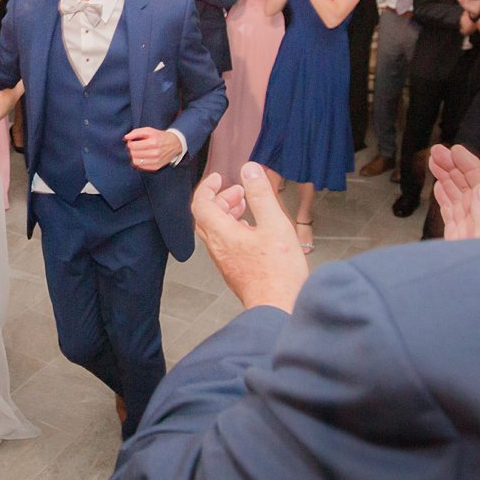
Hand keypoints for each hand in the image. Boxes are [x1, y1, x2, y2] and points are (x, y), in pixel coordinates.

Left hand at [123, 127, 180, 171]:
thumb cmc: (160, 136)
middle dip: (131, 150)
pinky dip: (140, 161)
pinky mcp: (156, 167)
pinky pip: (141, 166)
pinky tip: (143, 157)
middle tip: (135, 146)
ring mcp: (156, 161)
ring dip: (134, 156)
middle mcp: (155, 153)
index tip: (132, 141)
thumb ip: (136, 132)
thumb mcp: (149, 130)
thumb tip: (126, 137)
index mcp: (153, 142)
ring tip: (138, 152)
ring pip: (136, 162)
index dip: (130, 143)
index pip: (133, 146)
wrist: (175, 144)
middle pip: (133, 154)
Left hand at [190, 163, 308, 311]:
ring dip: (226, 214)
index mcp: (222, 234)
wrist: (278, 308)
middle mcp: (217, 248)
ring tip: (245, 207)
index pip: (201, 204)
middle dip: (220, 199)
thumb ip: (261, 195)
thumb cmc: (278, 273)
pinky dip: (232, 229)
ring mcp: (224, 261)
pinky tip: (251, 230)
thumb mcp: (275, 225)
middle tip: (238, 191)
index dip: (207, 187)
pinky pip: (224, 243)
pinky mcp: (234, 270)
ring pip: (215, 230)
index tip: (219, 178)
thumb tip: (249, 170)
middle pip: (206, 217)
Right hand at [429, 144, 479, 239]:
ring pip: (459, 195)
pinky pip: (451, 211)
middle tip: (438, 151)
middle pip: (469, 185)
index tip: (456, 151)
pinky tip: (439, 187)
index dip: (469, 165)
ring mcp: (471, 229)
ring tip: (434, 161)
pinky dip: (444, 196)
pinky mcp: (459, 238)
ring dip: (447, 176)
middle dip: (454, 165)